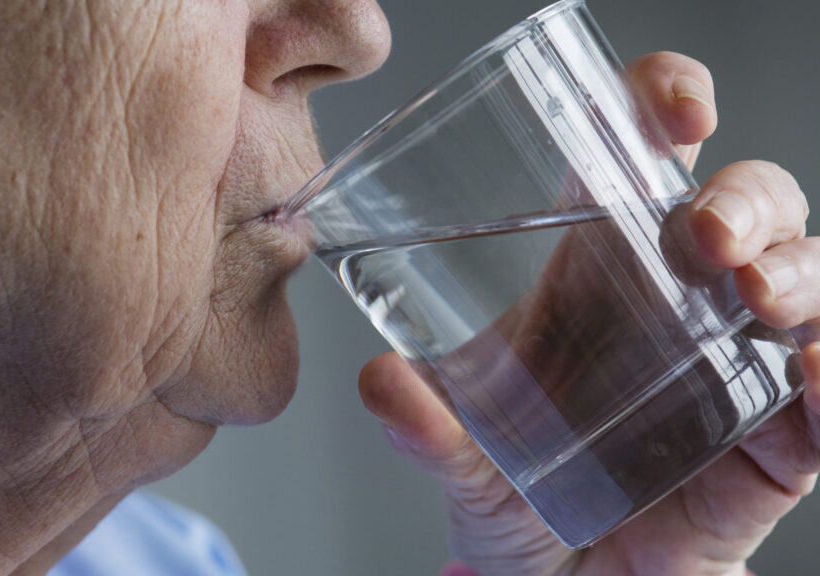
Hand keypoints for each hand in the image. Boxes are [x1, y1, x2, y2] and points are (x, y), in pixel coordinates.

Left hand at [358, 52, 819, 575]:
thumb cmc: (515, 492)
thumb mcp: (461, 455)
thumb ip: (423, 426)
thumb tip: (379, 380)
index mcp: (597, 271)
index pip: (644, 156)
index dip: (668, 106)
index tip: (678, 108)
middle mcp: (675, 299)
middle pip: (746, 203)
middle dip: (745, 200)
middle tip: (707, 236)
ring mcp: (733, 362)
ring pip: (804, 275)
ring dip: (799, 270)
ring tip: (757, 300)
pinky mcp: (771, 437)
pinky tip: (815, 373)